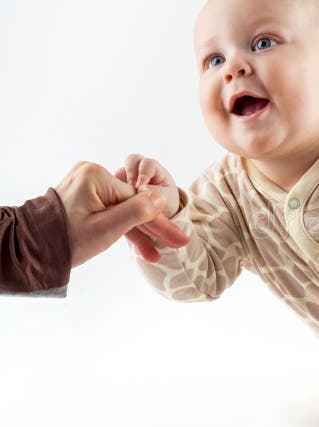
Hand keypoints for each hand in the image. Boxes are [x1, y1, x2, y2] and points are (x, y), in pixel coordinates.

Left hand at [55, 162, 188, 266]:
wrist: (30, 250)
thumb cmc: (66, 241)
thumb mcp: (107, 229)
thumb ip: (137, 211)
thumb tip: (160, 197)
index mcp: (95, 176)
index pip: (138, 199)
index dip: (159, 221)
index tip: (179, 238)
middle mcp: (90, 173)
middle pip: (131, 203)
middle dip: (150, 228)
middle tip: (176, 244)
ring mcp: (85, 182)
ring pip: (121, 209)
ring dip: (135, 231)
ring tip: (153, 254)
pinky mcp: (83, 193)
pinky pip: (109, 209)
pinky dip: (119, 226)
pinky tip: (137, 242)